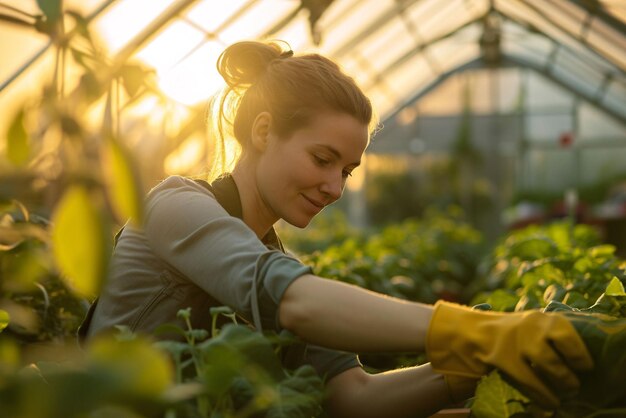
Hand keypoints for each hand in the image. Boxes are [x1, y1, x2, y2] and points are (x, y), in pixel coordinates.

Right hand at [426, 301, 593, 408]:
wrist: (455, 335)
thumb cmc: (486, 337)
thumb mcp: (514, 331)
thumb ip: (534, 336)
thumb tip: (562, 351)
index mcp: (532, 317)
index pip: (564, 330)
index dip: (577, 350)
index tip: (584, 364)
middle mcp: (526, 324)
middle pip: (559, 346)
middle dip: (570, 368)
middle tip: (575, 382)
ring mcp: (514, 340)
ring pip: (548, 363)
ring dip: (560, 381)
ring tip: (565, 393)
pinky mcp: (502, 357)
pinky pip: (530, 379)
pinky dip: (542, 393)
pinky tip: (549, 402)